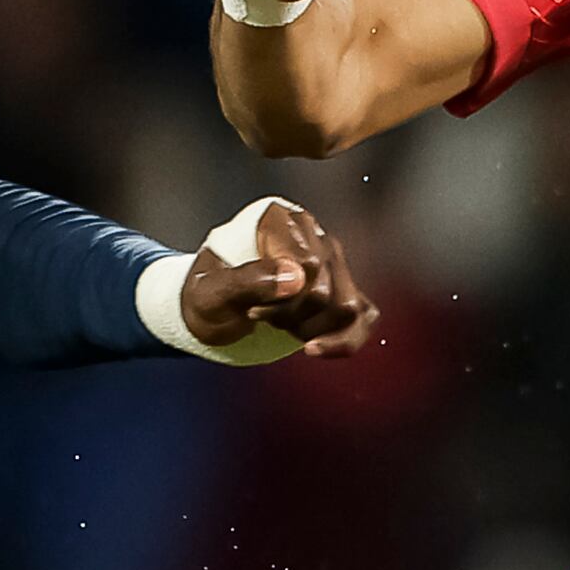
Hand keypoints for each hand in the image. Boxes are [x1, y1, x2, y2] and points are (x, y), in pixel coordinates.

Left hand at [181, 196, 377, 358]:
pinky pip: (365, 318)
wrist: (210, 313)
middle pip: (327, 291)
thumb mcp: (211, 292)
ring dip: (311, 328)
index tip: (252, 309)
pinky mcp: (343, 290)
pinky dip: (343, 342)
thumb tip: (299, 277)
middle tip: (260, 316)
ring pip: (348, 308)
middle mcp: (312, 234)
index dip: (282, 299)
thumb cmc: (205, 297)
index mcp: (278, 220)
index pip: (307, 265)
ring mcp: (332, 262)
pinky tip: (313, 349)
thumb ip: (248, 280)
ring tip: (279, 324)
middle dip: (292, 317)